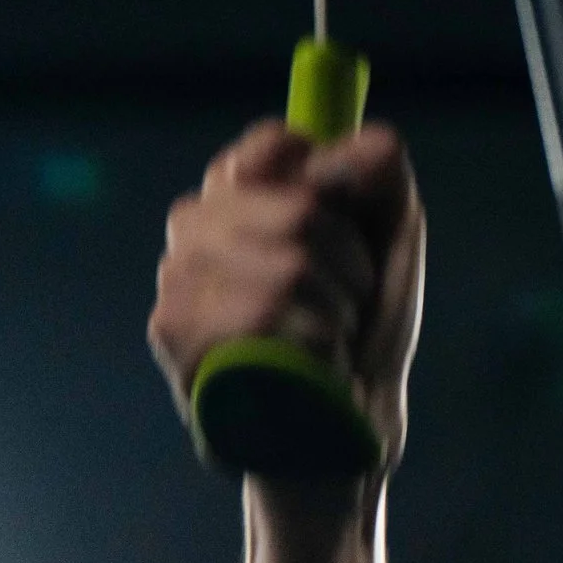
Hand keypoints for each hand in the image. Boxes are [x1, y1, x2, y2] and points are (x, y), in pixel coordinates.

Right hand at [148, 121, 426, 475]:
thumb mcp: (388, 248)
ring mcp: (177, 279)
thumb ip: (382, 185)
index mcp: (240, 196)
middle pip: (299, 209)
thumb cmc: (362, 329)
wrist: (347, 421)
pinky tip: (306, 362)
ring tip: (328, 335)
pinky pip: (267, 316)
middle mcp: (196, 228)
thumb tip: (376, 140)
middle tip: (347, 300)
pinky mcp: (174, 333)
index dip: (329, 176)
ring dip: (337, 309)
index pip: (272, 147)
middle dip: (350, 262)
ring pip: (290, 266)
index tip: (353, 216)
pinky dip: (314, 343)